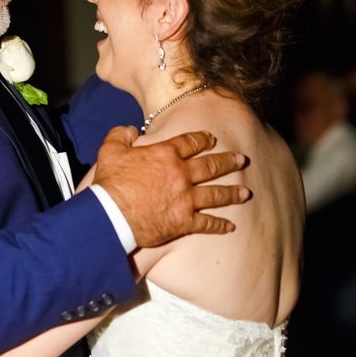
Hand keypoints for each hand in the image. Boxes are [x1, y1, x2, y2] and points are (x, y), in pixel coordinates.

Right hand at [92, 126, 248, 248]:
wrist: (111, 216)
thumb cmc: (110, 184)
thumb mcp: (110, 150)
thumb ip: (121, 135)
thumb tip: (131, 130)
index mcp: (165, 154)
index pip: (190, 142)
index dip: (203, 139)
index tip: (212, 139)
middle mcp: (181, 174)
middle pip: (210, 166)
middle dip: (228, 162)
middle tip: (241, 160)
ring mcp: (185, 199)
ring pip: (215, 193)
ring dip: (232, 192)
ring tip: (245, 192)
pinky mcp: (184, 221)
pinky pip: (207, 223)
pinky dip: (220, 225)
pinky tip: (231, 226)